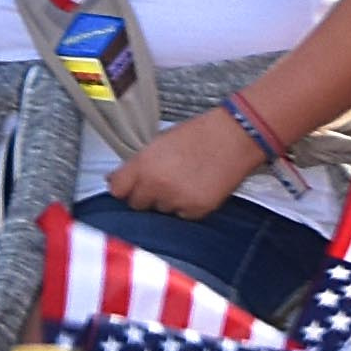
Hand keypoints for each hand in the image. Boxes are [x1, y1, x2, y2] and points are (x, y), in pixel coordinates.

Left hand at [115, 102, 265, 223]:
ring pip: (160, 211)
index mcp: (143, 165)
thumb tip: (115, 179)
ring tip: (184, 181)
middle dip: (146, 196)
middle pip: (137, 204)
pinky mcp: (196, 209)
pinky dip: (187, 207)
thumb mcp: (158, 143)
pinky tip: (196, 188)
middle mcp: (156, 185)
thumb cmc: (200, 135)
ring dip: (167, 201)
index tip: (128, 188)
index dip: (124, 188)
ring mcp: (176, 199)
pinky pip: (182, 215)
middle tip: (162, 182)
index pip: (117, 190)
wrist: (235, 137)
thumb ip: (136, 164)